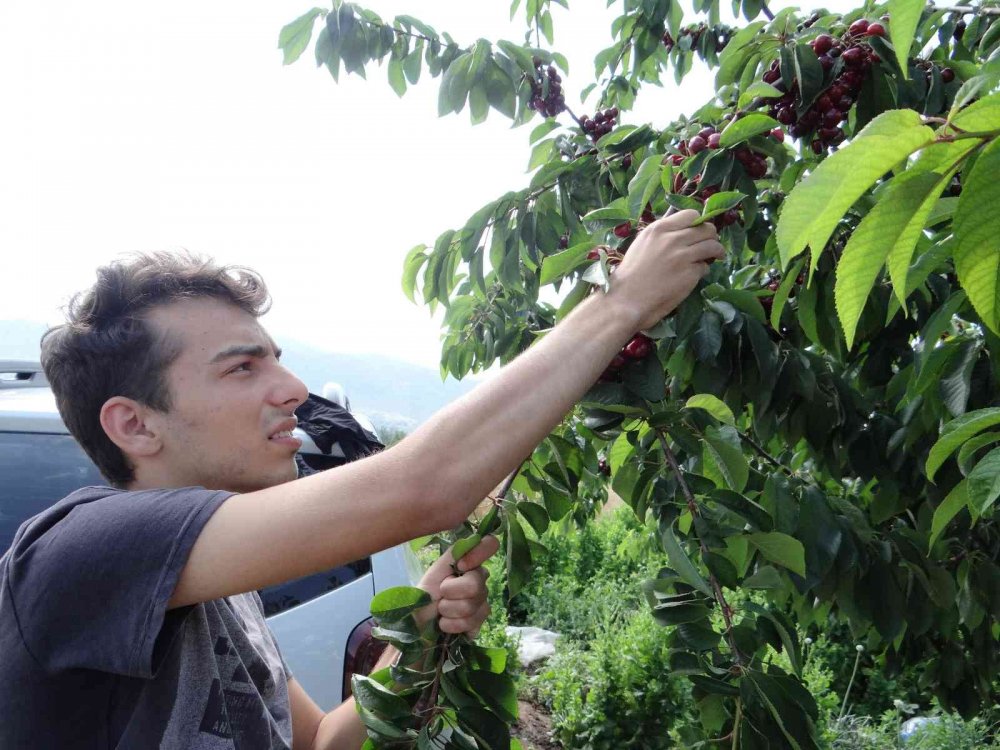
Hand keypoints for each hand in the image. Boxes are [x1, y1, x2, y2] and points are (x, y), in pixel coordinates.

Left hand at [415, 535, 498, 636]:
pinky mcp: (479, 623)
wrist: (418, 621)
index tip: (460, 566)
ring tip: (441, 612)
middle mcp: (480, 580)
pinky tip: (447, 625)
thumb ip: (455, 554)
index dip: (479, 554)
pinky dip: (453, 626)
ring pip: (472, 607)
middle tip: (440, 595)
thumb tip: (474, 540)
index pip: (491, 544)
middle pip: (476, 584)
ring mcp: (482, 602)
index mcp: (470, 562)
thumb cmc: (426, 593)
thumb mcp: (436, 569)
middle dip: (450, 593)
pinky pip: (473, 624)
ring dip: (449, 611)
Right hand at [609, 209, 725, 329]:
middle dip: (711, 236)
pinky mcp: (690, 274)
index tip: (699, 230)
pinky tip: (695, 275)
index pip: (691, 215)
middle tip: (711, 243)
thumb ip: (662, 236)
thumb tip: (683, 231)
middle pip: (706, 229)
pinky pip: (705, 267)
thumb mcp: (642, 244)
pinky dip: (703, 270)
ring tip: (716, 256)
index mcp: (659, 229)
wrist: (626, 300)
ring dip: (716, 251)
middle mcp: (673, 239)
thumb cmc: (630, 274)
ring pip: (712, 246)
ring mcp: (683, 256)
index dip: (698, 223)